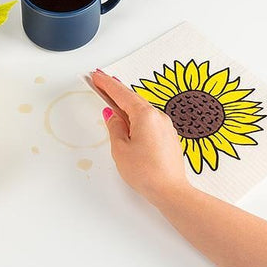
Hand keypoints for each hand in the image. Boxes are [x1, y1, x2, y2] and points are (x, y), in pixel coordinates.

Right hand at [91, 70, 189, 204]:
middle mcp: (158, 116)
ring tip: (111, 99)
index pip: (121, 94)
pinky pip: (149, 120)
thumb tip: (113, 116)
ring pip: (142, 110)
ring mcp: (165, 126)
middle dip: (115, 90)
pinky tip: (129, 120)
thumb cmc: (145, 172)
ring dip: (126, 104)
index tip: (96, 76)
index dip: (106, 84)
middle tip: (100, 82)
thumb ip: (115, 127)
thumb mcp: (120, 149)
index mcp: (145, 115)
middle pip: (132, 99)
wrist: (171, 191)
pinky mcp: (168, 137)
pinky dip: (136, 116)